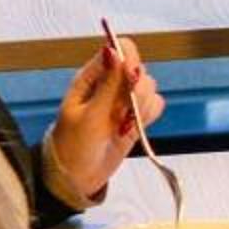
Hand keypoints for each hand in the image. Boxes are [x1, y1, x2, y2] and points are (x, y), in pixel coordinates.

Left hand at [48, 38, 162, 199]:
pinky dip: (149, 116)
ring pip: (149, 87)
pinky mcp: (135, 117)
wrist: (77, 178)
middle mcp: (109, 85)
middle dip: (136, 89)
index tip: (130, 78)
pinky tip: (133, 128)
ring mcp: (123, 101)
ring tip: (124, 123)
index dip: (130, 60)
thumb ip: (109, 84)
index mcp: (91, 77)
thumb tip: (115, 50)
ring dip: (142, 106)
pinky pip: (155, 105)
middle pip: (140, 69)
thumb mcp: (90, 115)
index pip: (120, 50)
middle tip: (122, 109)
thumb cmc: (73, 145)